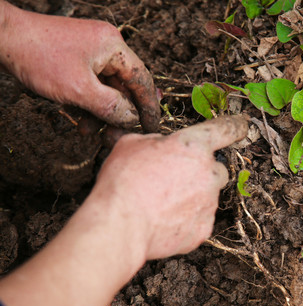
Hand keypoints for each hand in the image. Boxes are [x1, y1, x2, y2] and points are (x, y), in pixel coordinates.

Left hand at [0, 3, 159, 131]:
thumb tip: (132, 119)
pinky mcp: (78, 58)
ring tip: (93, 133)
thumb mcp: (79, 90)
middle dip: (120, 113)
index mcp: (114, 47)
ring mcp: (92, 51)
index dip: (149, 107)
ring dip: (102, 112)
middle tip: (118, 135)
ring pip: (107, 88)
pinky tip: (82, 121)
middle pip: (125, 86)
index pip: (142, 80)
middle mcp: (107, 46)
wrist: (2, 38)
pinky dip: (89, 103)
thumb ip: (111, 107)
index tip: (152, 127)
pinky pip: (93, 84)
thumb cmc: (39, 57)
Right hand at [89, 114, 248, 258]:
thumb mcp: (131, 145)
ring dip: (193, 196)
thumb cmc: (123, 182)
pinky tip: (164, 220)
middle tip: (175, 179)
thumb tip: (157, 145)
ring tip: (162, 202)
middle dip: (202, 172)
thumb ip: (154, 141)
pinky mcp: (204, 228)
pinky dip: (187, 220)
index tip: (241, 125)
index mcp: (194, 146)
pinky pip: (200, 220)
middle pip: (218, 169)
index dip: (235, 126)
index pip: (225, 130)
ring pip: (208, 196)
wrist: (121, 224)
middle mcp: (210, 173)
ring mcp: (210, 203)